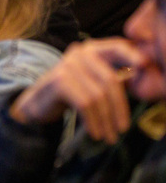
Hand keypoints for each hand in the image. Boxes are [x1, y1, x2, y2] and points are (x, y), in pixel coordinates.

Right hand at [10, 38, 148, 142]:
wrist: (35, 104)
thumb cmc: (70, 94)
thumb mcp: (93, 81)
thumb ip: (115, 77)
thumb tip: (143, 78)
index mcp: (92, 49)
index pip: (118, 46)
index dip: (133, 55)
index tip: (146, 67)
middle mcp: (80, 52)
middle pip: (110, 80)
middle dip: (120, 108)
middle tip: (123, 129)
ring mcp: (67, 65)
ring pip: (98, 96)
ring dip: (106, 120)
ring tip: (108, 136)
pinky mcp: (59, 81)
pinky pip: (85, 104)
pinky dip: (93, 121)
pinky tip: (95, 132)